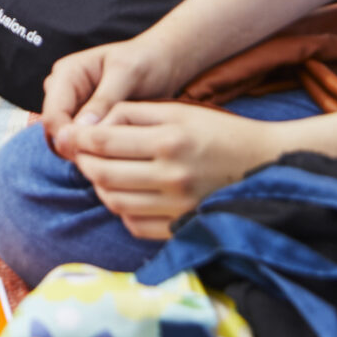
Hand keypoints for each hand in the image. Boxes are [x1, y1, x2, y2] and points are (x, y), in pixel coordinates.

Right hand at [40, 36, 191, 147]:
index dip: (68, 138)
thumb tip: (80, 129)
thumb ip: (104, 99)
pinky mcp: (87, 121)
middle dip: (78, 147)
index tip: (95, 154)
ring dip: (87, 151)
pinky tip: (117, 155)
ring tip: (117, 157)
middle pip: (56, 131)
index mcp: (67, 74)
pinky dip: (95, 151)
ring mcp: (74, 107)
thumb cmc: (146, 60)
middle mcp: (64, 91)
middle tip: (110, 159)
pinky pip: (82, 142)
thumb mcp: (128, 73)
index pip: (53, 114)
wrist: (163, 61)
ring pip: (68, 140)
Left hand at [67, 101, 287, 239]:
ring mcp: (178, 206)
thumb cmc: (218, 131)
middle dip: (83, 163)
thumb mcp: (178, 110)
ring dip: (98, 187)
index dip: (79, 139)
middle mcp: (172, 176)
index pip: (103, 142)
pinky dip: (121, 210)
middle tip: (81, 154)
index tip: (70, 135)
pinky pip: (135, 225)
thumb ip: (133, 114)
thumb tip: (91, 125)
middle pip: (102, 174)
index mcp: (169, 140)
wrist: (265, 164)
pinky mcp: (183, 226)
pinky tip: (125, 194)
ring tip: (101, 172)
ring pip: (114, 202)